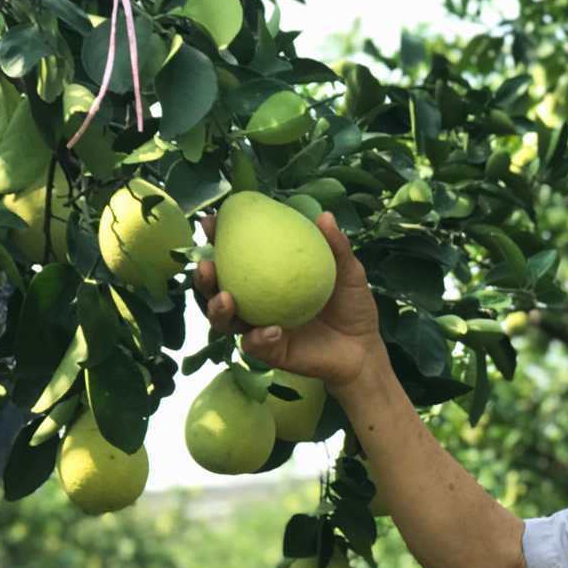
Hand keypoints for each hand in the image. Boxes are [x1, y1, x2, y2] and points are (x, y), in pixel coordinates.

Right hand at [192, 210, 384, 394]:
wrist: (363, 347)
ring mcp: (260, 327)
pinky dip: (259, 337)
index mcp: (268, 276)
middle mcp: (256, 301)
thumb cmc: (352, 305)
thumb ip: (336, 246)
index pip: (235, 255)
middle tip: (205, 265)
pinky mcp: (271, 352)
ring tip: (226, 299)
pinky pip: (256, 345)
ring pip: (225, 320)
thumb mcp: (348, 272)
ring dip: (218, 308)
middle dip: (204, 277)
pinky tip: (272, 329)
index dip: (217, 239)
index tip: (211, 222)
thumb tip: (324, 216)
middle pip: (218, 288)